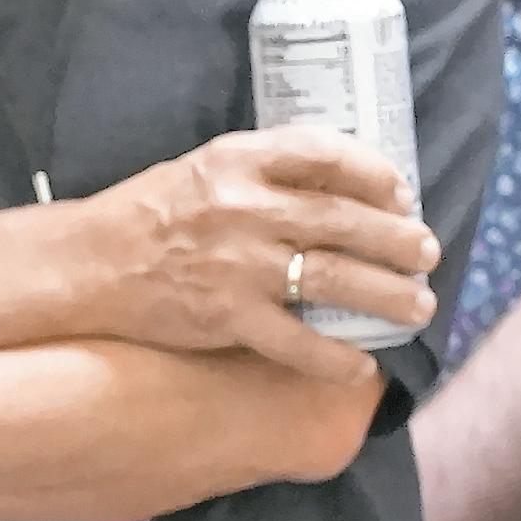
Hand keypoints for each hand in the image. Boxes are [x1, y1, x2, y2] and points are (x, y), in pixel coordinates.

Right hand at [84, 126, 441, 378]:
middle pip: (343, 220)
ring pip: (333, 279)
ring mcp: (239, 266)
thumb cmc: (149, 212)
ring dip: (386, 294)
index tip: (401, 191)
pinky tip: (362, 364)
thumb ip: (264, 171)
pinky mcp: (227, 317)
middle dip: (397, 238)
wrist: (91, 263)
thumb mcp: (205, 167)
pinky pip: (297, 342)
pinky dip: (335, 356)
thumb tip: (335, 185)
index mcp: (239, 160)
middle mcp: (245, 208)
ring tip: (420, 306)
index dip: (373, 172)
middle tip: (429, 252)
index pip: (325, 155)